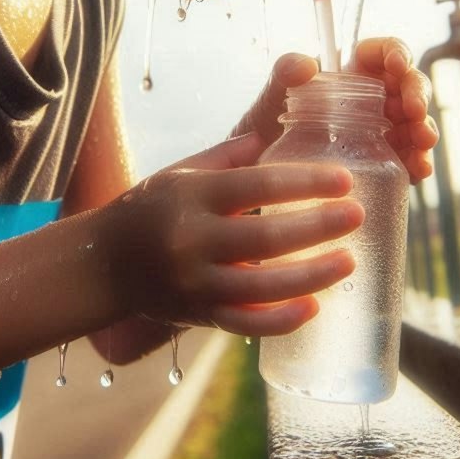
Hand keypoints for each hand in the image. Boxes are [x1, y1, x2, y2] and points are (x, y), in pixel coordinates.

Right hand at [104, 133, 362, 336]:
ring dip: (312, 275)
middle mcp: (193, 240)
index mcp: (193, 195)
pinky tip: (314, 306)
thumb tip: (271, 134)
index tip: (344, 179)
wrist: (102, 264)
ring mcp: (195, 283)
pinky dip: (282, 319)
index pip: (259, 185)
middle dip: (318, 226)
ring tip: (349, 261)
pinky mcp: (198, 316)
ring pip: (263, 287)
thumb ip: (226, 157)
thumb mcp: (179, 173)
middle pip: (267, 237)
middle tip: (357, 214)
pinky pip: (246, 323)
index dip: (306, 182)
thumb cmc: (148, 209)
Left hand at [230, 38, 437, 182]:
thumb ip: (283, 74)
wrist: (260, 175)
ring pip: (415, 122)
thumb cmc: (265, 127)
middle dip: (418, 95)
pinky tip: (418, 169)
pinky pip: (409, 159)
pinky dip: (418, 162)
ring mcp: (382, 131)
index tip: (397, 63)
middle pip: (408, 86)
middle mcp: (373, 99)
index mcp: (351, 72)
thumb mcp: (270, 98)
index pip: (383, 52)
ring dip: (424, 129)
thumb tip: (306, 64)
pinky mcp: (383, 162)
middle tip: (414, 111)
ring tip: (422, 141)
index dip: (396, 52)